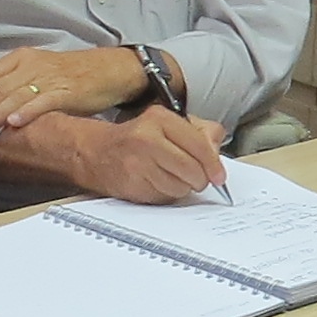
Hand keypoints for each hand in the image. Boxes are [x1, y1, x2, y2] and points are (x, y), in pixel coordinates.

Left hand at [0, 45, 145, 139]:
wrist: (110, 70)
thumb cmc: (71, 75)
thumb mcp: (38, 72)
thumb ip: (14, 85)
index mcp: (21, 58)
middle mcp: (32, 65)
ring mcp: (49, 78)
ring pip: (14, 96)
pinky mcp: (67, 91)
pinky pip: (42, 102)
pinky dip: (26, 112)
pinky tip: (13, 123)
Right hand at [71, 106, 227, 202]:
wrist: (96, 152)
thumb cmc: (136, 139)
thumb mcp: (168, 123)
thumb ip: (200, 132)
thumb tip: (216, 151)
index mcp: (160, 119)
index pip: (199, 146)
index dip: (213, 165)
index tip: (219, 176)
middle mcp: (147, 139)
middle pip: (192, 169)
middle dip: (200, 179)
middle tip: (197, 178)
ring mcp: (138, 163)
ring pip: (180, 187)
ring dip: (182, 187)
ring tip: (171, 176)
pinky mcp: (132, 184)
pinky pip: (164, 197)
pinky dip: (166, 194)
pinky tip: (156, 182)